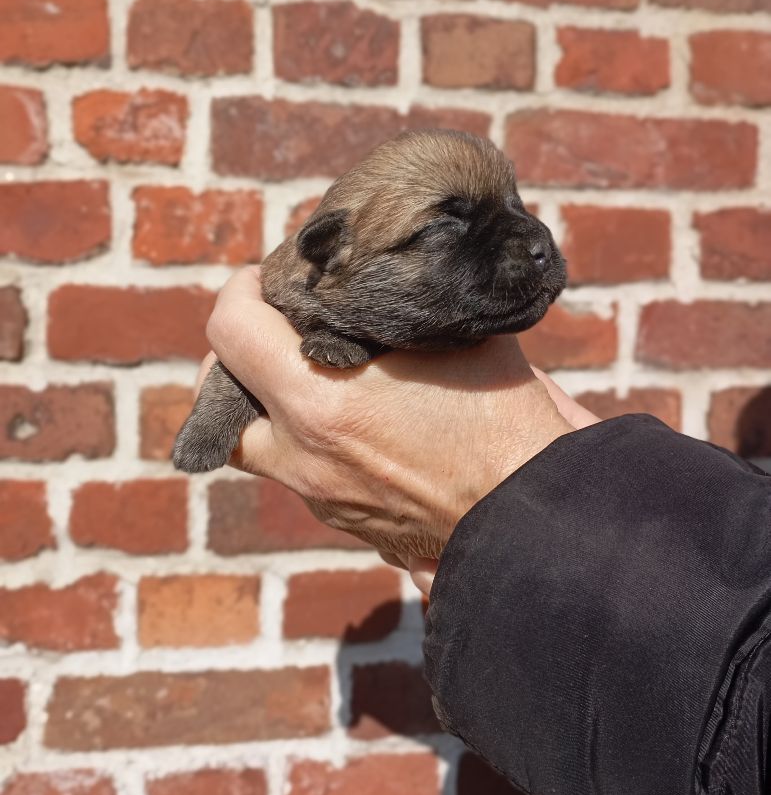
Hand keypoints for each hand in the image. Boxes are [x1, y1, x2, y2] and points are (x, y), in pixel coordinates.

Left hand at [201, 268, 596, 594]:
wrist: (537, 520)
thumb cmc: (506, 422)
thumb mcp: (455, 340)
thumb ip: (398, 308)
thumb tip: (376, 274)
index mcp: (321, 402)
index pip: (230, 329)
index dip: (243, 290)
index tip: (271, 280)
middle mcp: (303, 456)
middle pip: (217, 397)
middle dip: (239, 356)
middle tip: (280, 331)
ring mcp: (318, 495)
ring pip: (251, 443)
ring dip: (267, 403)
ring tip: (312, 376)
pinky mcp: (342, 521)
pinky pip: (297, 471)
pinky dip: (305, 440)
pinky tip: (354, 422)